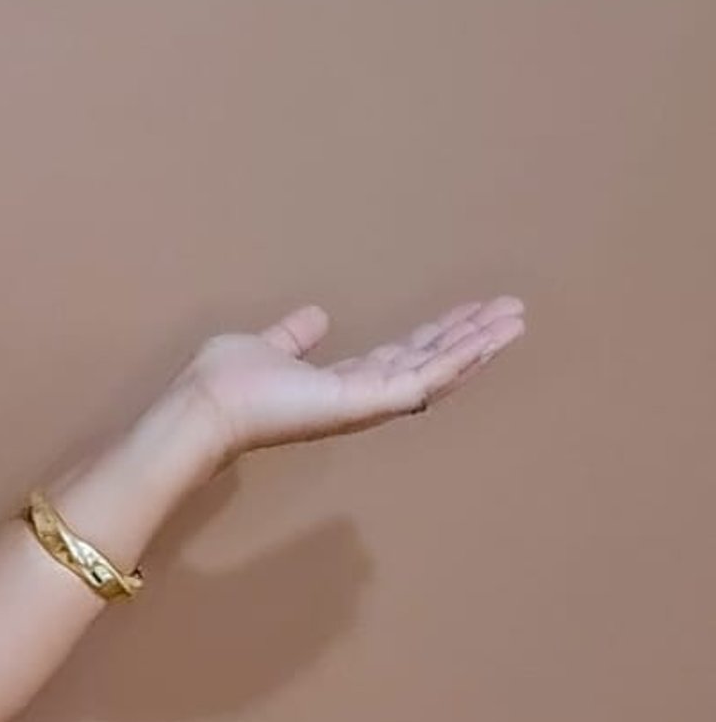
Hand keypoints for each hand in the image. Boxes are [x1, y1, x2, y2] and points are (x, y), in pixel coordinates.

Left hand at [180, 293, 526, 471]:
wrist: (205, 407)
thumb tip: (316, 317)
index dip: (437, 336)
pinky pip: (423, 380)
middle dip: (471, 339)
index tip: (470, 314)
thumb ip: (295, 337)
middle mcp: (362, 396)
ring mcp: (368, 402)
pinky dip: (457, 359)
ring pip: (437, 372)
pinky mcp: (367, 403)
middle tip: (512, 313)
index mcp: (341, 383)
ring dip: (478, 345)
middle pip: (430, 364)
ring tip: (515, 320)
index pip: (402, 358)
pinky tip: (485, 339)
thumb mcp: (269, 347)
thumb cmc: (226, 383)